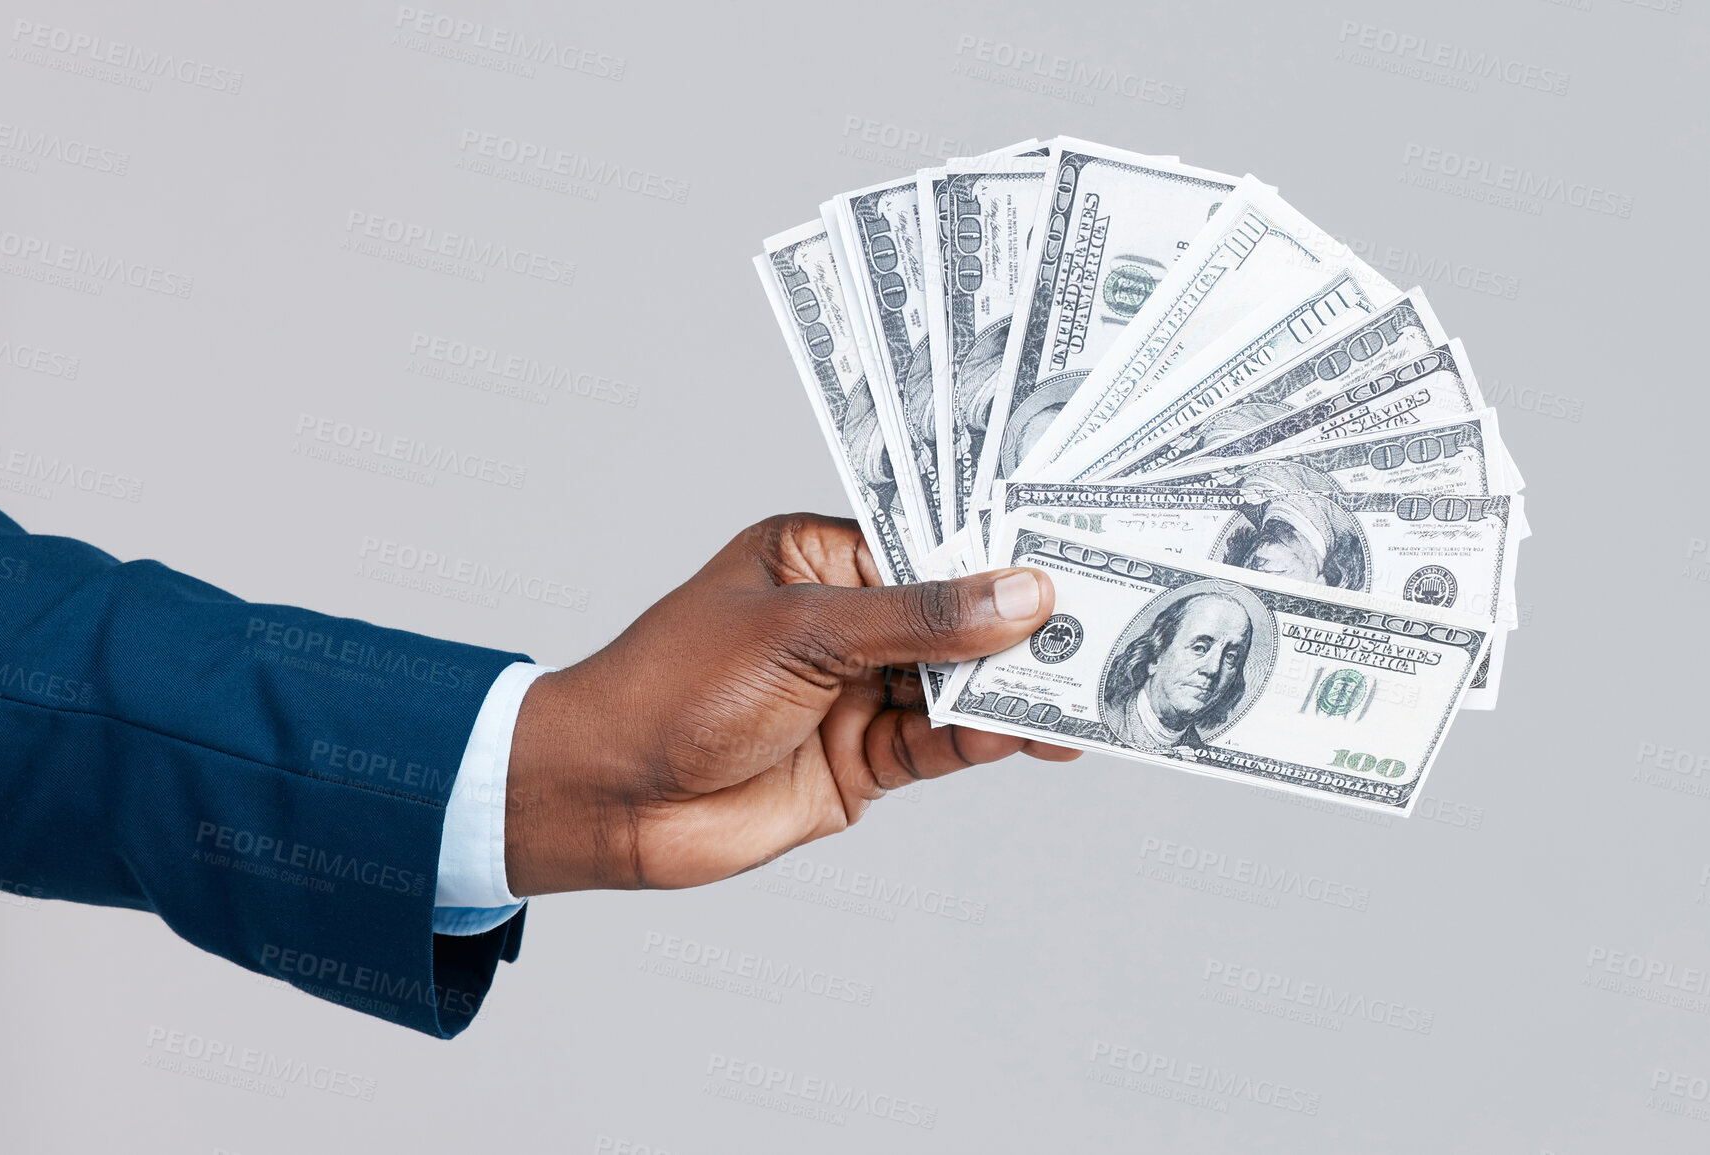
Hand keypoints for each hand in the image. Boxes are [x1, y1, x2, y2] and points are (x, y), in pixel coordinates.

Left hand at [504, 513, 1079, 893]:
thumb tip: (1022, 596)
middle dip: (1020, 626)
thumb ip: (918, 620)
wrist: (607, 799)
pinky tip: (1030, 735)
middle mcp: (843, 622)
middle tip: (1102, 623)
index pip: (928, 545)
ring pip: (956, 686)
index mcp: (818, 557)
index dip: (998, 553)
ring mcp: (854, 693)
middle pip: (953, 618)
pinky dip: (985, 740)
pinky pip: (939, 744)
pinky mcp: (860, 762)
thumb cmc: (675, 684)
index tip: (1074, 551)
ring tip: (1085, 688)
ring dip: (1014, 690)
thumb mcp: (803, 632)